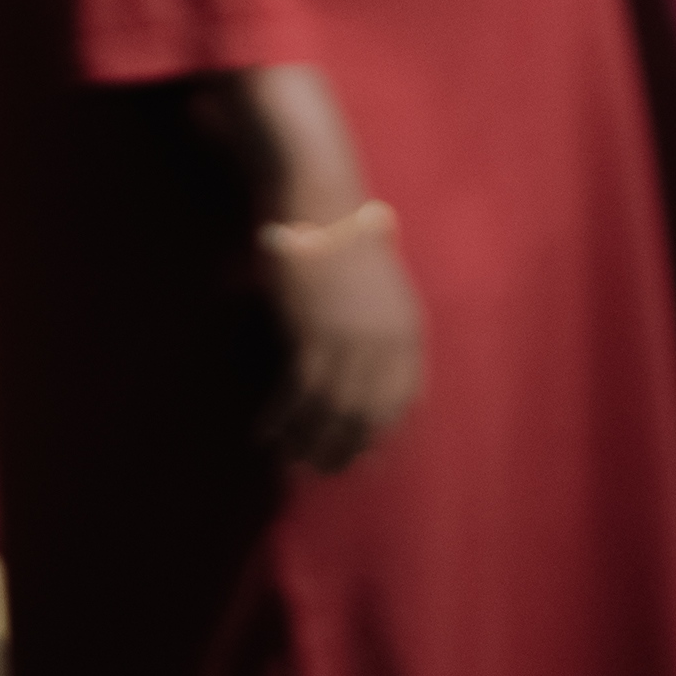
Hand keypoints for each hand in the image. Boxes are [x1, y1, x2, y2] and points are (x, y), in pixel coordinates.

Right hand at [261, 218, 423, 473]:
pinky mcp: (313, 334)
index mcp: (408, 335)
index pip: (401, 403)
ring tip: (293, 461)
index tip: (363, 461)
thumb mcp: (380, 296)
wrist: (320, 206)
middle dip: (344, 449)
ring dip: (310, 442)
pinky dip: (282, 418)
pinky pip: (299, 393)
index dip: (381, 437)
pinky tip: (267, 433)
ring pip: (332, 412)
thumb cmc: (343, 245)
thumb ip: (383, 338)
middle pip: (367, 416)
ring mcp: (350, 341)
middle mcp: (386, 344)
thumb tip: (366, 385)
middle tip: (322, 470)